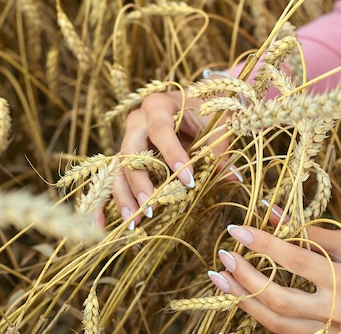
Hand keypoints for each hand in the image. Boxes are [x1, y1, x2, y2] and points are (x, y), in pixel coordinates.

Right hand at [108, 88, 239, 228]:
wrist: (193, 103)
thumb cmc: (206, 112)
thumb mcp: (217, 126)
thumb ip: (221, 151)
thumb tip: (234, 178)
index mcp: (159, 105)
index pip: (162, 131)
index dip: (173, 155)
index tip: (187, 181)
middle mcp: (137, 121)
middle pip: (131, 152)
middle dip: (139, 181)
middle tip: (150, 206)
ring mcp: (129, 139)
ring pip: (119, 169)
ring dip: (124, 196)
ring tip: (133, 222)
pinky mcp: (127, 157)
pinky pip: (115, 179)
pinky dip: (110, 201)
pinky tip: (106, 224)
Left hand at [209, 211, 340, 333]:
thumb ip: (308, 229)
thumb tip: (269, 211)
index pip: (296, 261)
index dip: (264, 244)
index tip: (237, 231)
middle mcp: (337, 312)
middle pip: (279, 298)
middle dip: (246, 277)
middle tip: (224, 258)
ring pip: (277, 325)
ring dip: (243, 303)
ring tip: (221, 281)